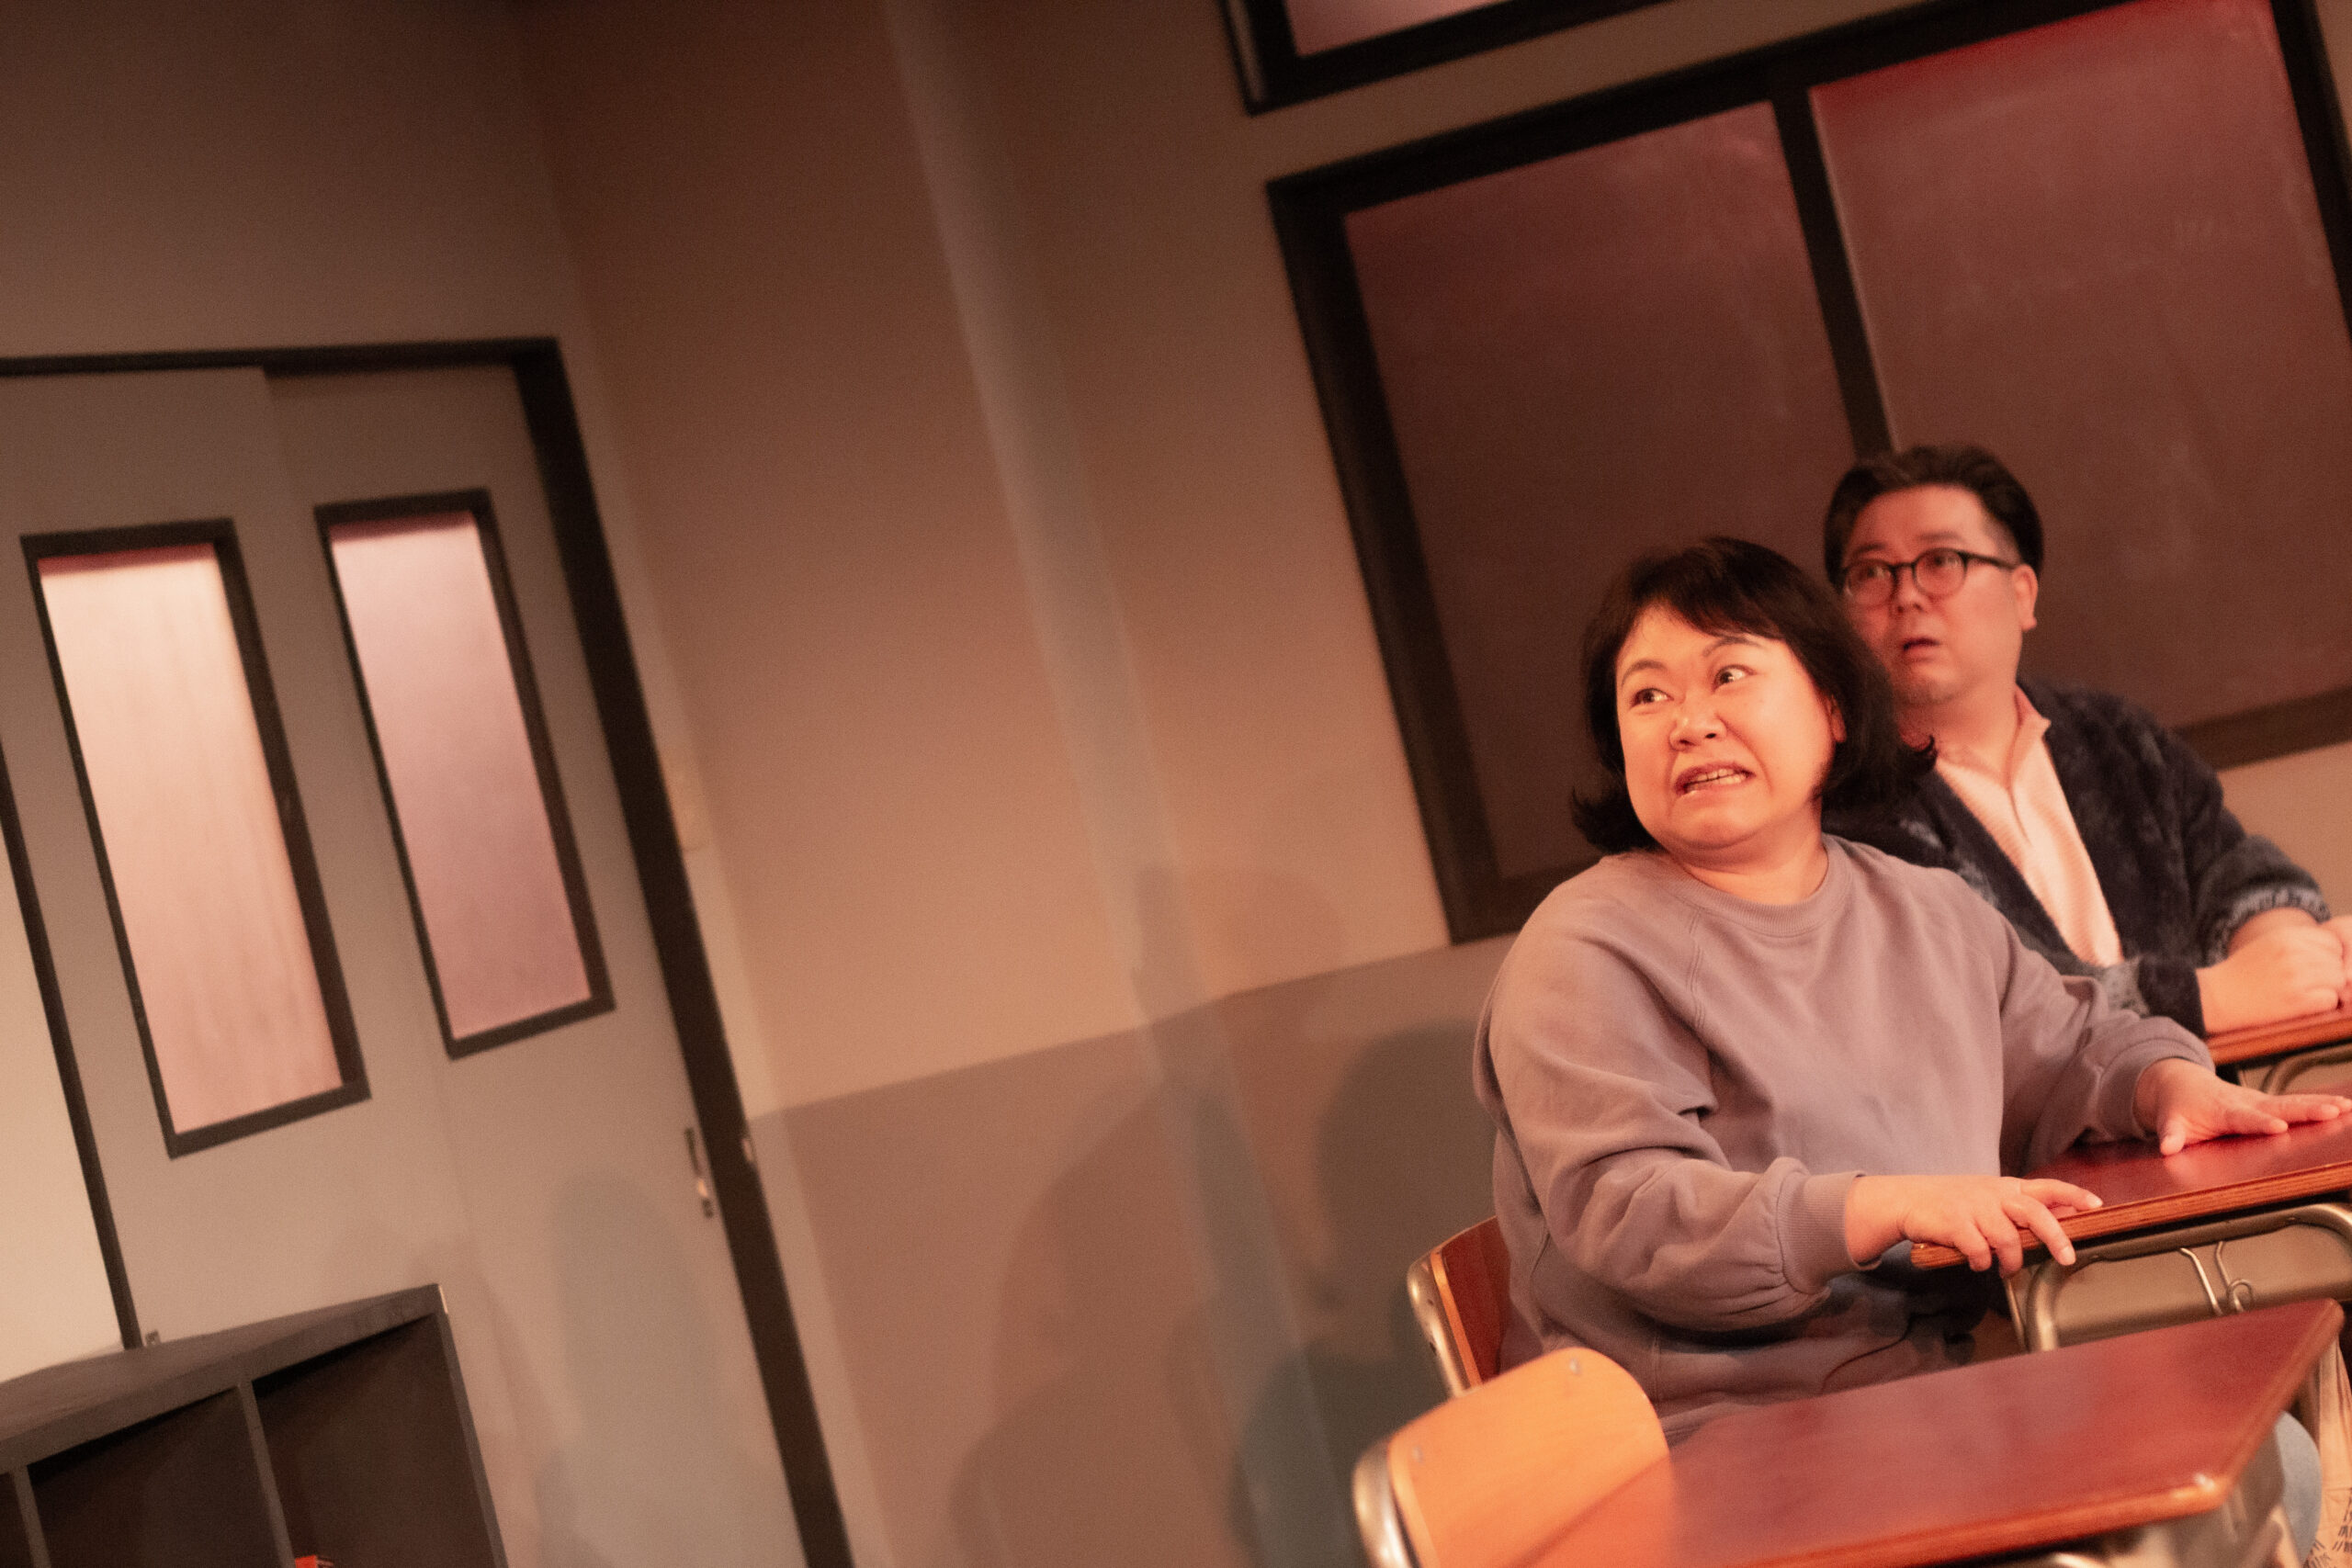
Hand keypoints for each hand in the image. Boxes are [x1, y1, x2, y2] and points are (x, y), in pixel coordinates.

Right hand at [1844, 1173, 2101, 1274]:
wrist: (1906, 1200)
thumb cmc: (1953, 1202)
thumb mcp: (1988, 1196)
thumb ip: (2020, 1205)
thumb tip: (2064, 1214)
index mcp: (2006, 1187)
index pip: (2047, 1187)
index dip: (2073, 1195)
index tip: (2097, 1206)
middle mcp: (1993, 1194)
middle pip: (2034, 1213)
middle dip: (2055, 1237)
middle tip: (2067, 1258)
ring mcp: (1973, 1207)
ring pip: (2007, 1238)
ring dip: (2011, 1260)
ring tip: (2007, 1269)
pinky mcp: (1953, 1223)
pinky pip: (1978, 1250)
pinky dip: (1980, 1261)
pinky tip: (1976, 1263)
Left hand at [2132, 1057, 2351, 1155]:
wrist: (2183, 1082)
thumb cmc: (2179, 1106)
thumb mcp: (2170, 1121)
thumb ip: (2171, 1135)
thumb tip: (2168, 1148)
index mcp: (2224, 1110)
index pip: (2245, 1118)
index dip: (2261, 1122)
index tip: (2278, 1127)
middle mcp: (2247, 1102)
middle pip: (2279, 1106)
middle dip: (2304, 1110)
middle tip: (2330, 1112)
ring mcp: (2261, 1101)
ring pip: (2293, 1102)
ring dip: (2320, 1105)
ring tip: (2345, 1108)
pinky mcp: (2271, 1103)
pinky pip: (2297, 1103)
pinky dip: (2320, 1104)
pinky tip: (2344, 1107)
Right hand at [2198, 918, 2347, 1032]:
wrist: (2217, 997)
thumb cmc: (2242, 973)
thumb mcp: (2268, 943)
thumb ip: (2299, 942)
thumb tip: (2335, 949)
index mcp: (2286, 936)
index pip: (2332, 941)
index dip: (2329, 955)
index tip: (2316, 966)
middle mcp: (2293, 953)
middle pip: (2337, 961)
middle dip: (2330, 973)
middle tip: (2311, 983)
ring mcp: (2296, 976)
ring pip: (2338, 980)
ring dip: (2329, 989)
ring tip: (2309, 993)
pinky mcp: (2297, 1000)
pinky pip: (2330, 999)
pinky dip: (2322, 1004)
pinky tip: (2305, 1004)